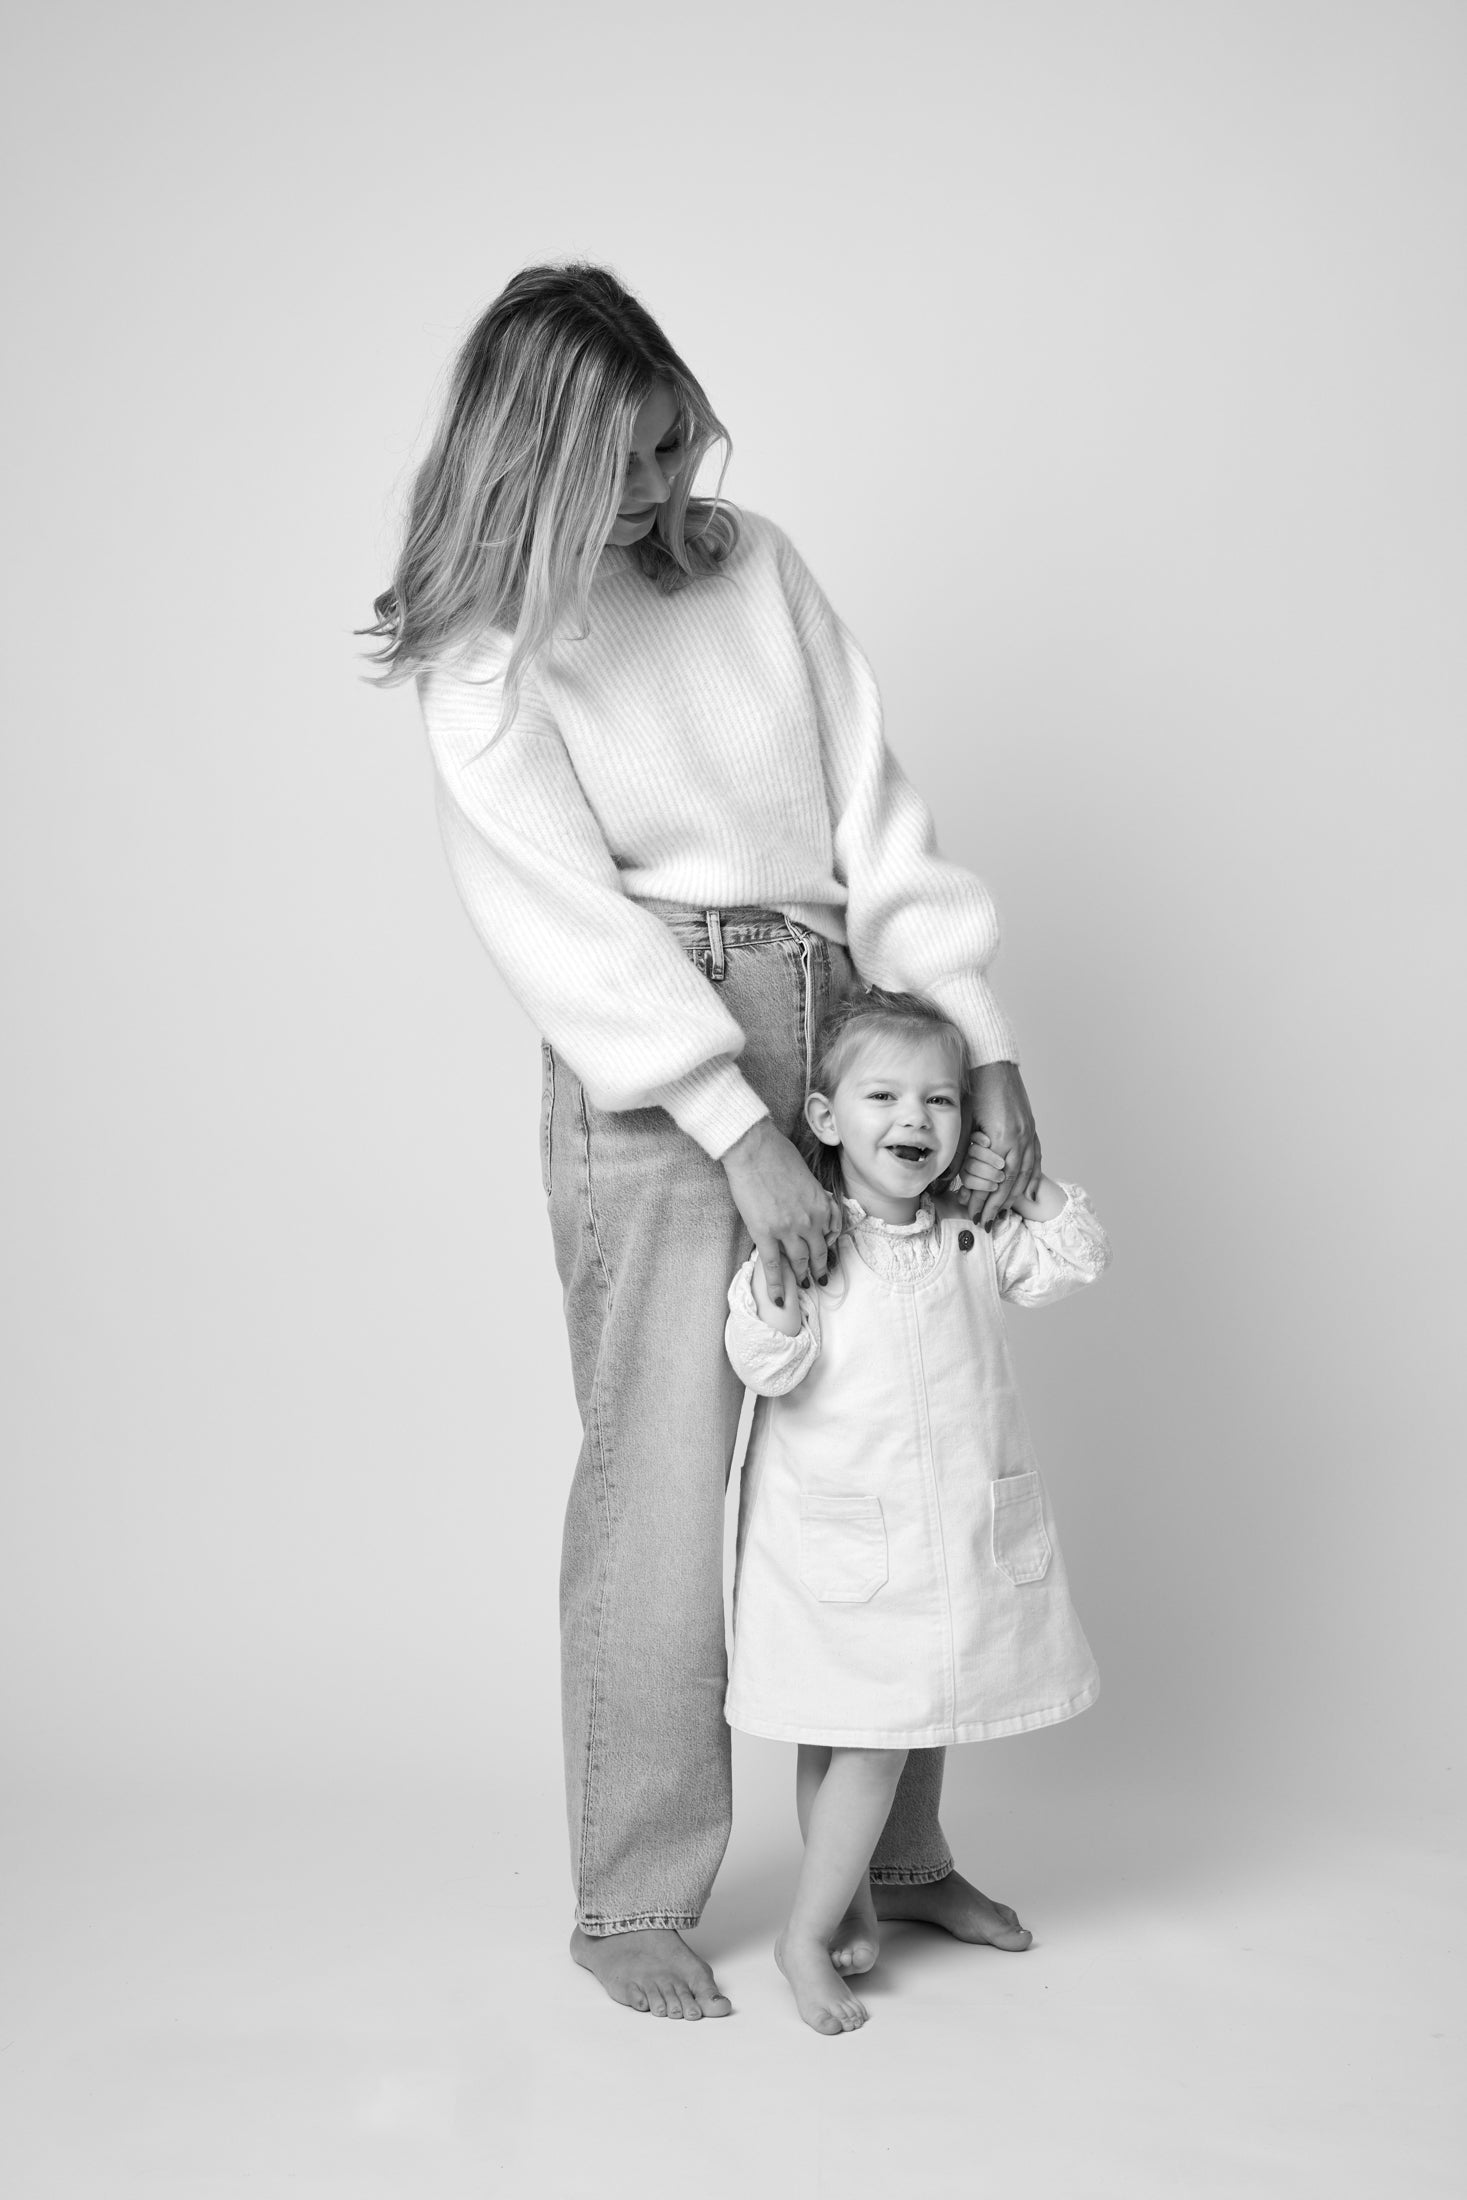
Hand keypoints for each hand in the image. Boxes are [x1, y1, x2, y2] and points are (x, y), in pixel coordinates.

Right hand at [721, 1118, 841, 1308]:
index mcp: (822, 1205)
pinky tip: (780, 1300)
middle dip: (820, 1268)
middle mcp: (810, 1221)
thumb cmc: (777, 1154)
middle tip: (821, 1279)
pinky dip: (778, 1286)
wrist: (754, 1150)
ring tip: (804, 1286)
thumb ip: (814, 1196)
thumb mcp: (808, 1175)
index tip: (827, 1254)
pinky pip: (774, 1266)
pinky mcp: (766, 1234)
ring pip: (800, 1262)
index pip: (831, 1233)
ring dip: (803, 1276)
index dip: (829, 1247)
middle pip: (818, 1252)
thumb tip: (814, 1206)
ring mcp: (788, 1230)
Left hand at [956, 1060, 1041, 1230]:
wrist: (993, 1061)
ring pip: (1025, 1174)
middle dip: (998, 1206)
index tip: (974, 1216)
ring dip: (1014, 1197)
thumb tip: (943, 1181)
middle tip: (987, 1224)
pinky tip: (1028, 1193)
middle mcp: (1019, 1138)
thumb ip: (956, 1153)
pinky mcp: (1030, 1127)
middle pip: (1010, 1183)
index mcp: (1002, 1138)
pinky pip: (1035, 1159)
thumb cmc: (975, 1087)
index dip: (983, 1200)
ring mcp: (1028, 1133)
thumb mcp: (961, 1121)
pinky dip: (1032, 1178)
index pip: (993, 1180)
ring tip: (1004, 1214)